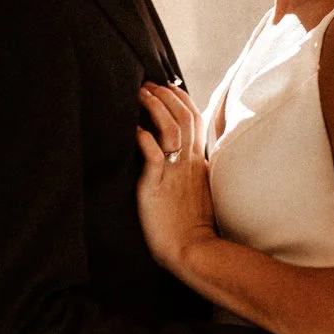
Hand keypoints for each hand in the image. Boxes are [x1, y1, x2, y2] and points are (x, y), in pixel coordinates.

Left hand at [136, 82, 216, 280]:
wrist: (192, 249)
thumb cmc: (191, 225)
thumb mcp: (199, 189)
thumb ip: (194, 169)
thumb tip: (189, 155)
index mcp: (198, 162)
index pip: (195, 119)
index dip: (182, 99)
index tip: (168, 86)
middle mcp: (188, 162)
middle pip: (184, 116)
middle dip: (166, 95)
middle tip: (149, 84)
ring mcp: (174, 173)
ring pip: (171, 129)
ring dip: (156, 108)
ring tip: (141, 95)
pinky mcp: (158, 186)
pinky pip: (153, 155)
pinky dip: (144, 138)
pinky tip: (134, 128)